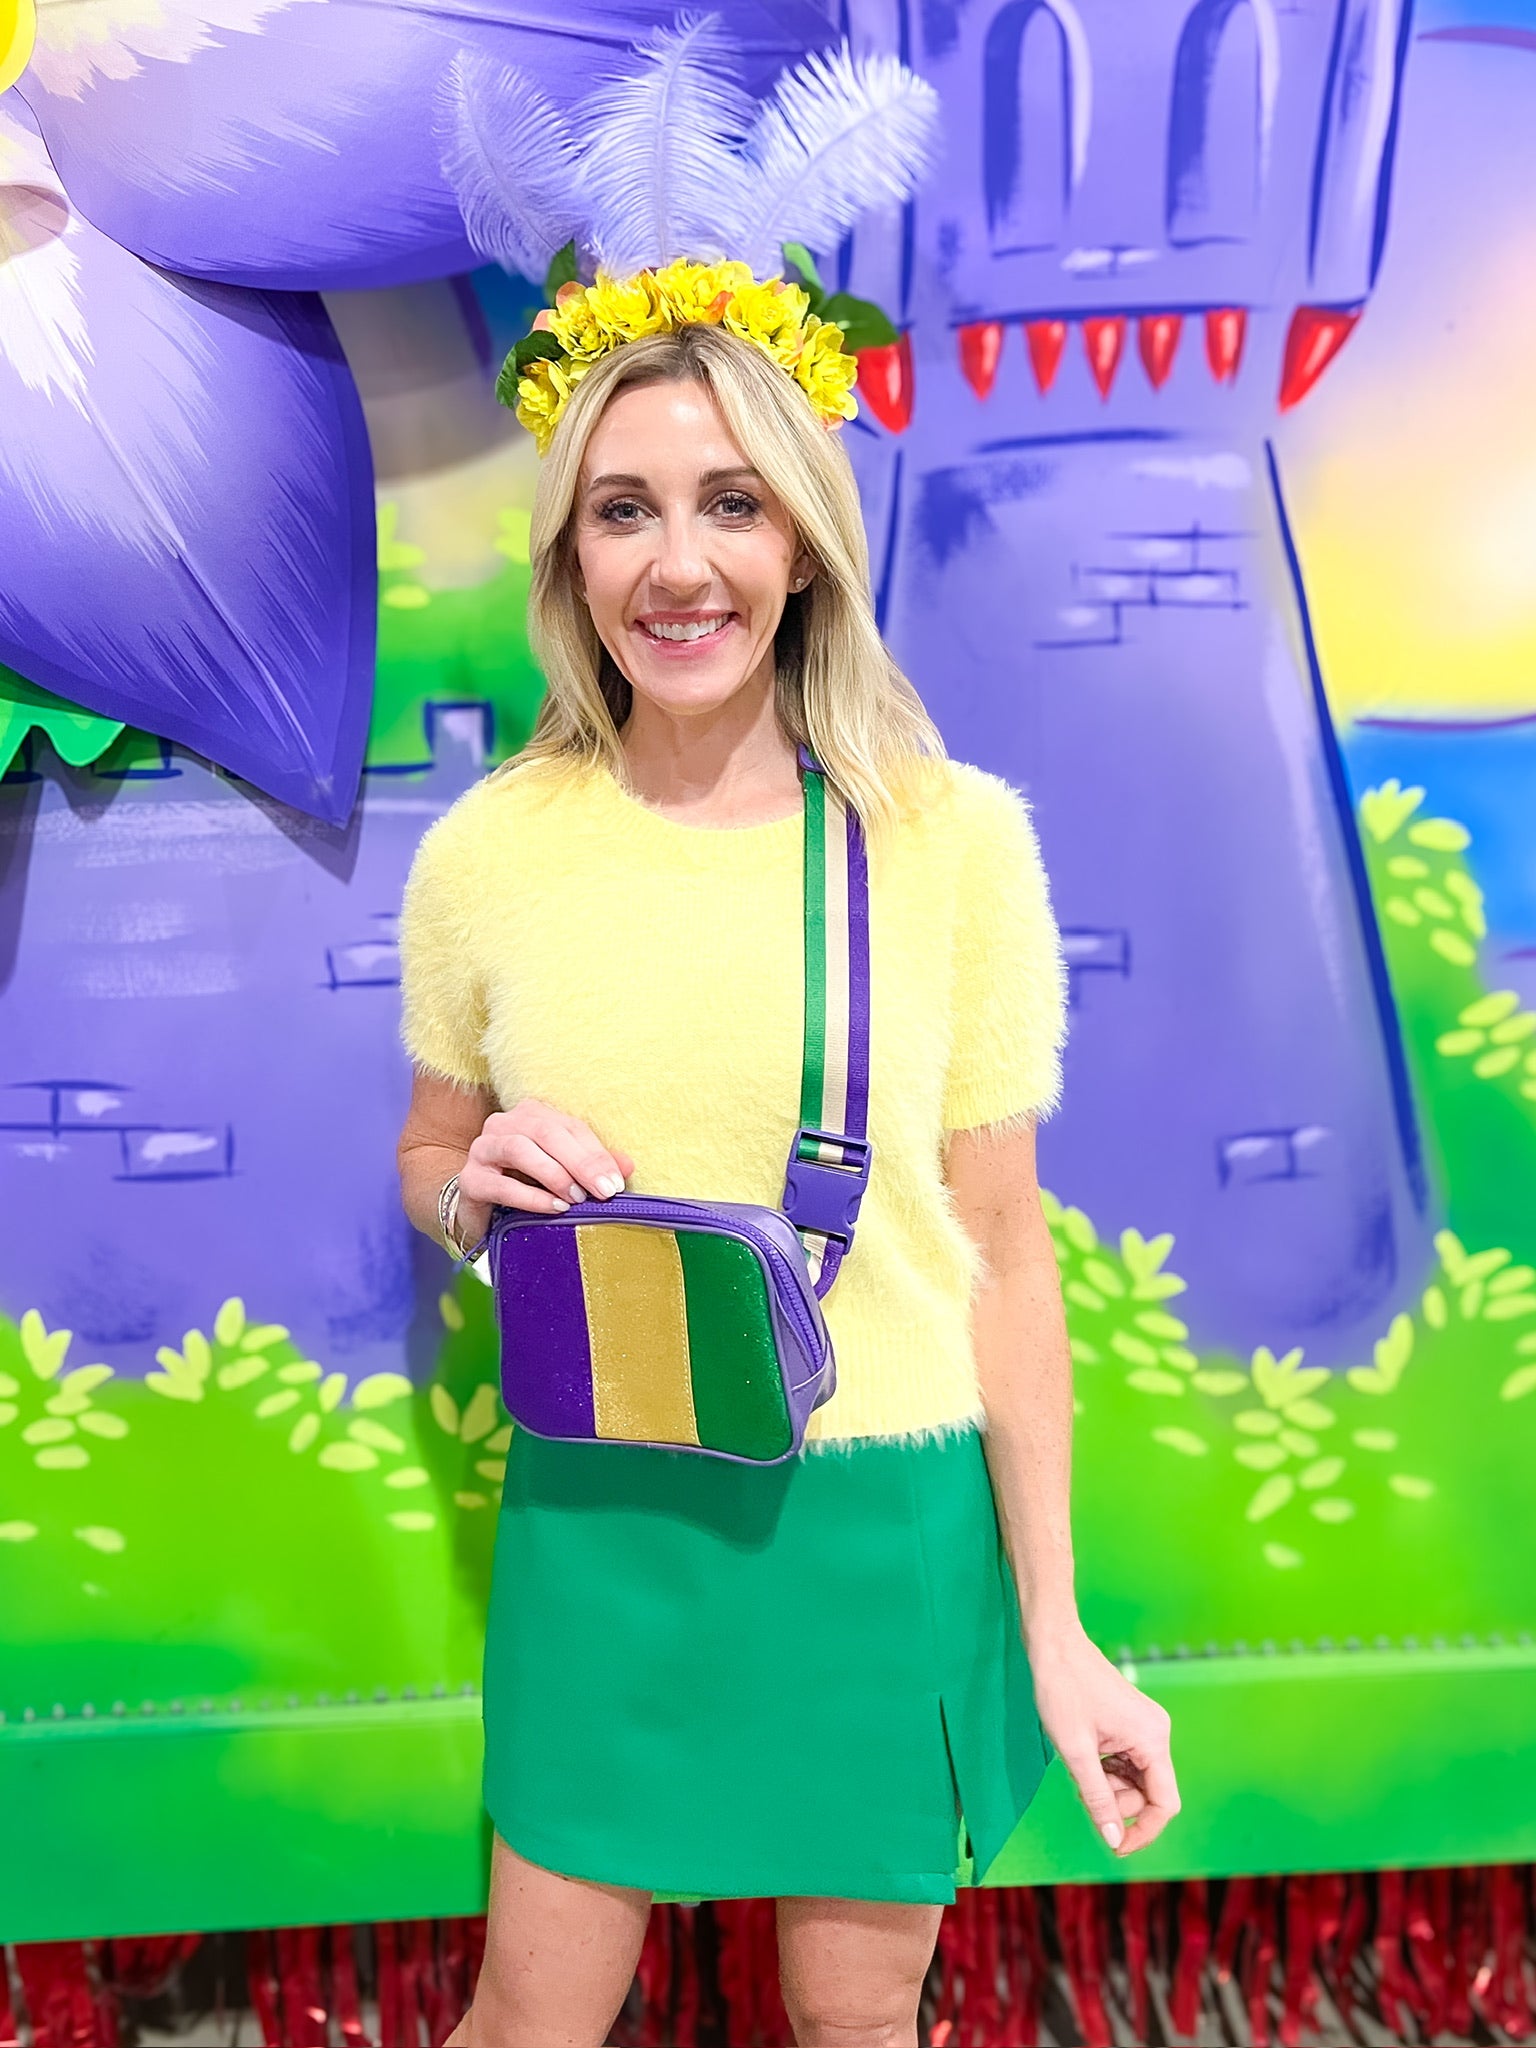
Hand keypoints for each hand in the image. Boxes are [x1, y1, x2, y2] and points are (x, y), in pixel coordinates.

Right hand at [457, 1098, 635, 1236]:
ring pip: (519, 1148)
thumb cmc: (529, 1186)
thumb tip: (627, 1166)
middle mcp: (505, 1124)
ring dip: (553, 1174)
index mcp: (533, 1115)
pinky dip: (531, 1196)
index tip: (616, 1182)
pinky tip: (553, 1207)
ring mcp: (484, 1149)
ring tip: (575, 1198)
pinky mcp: (471, 1179)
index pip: (570, 1126)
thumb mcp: (565, 1175)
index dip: (596, 1154)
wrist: (482, 1212)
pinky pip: (501, 1183)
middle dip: (580, 1162)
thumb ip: (593, 1166)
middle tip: (603, 1191)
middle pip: (546, 1132)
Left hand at [1027, 1622, 1179, 1855]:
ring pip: (1135, 1779)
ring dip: (1108, 1786)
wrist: (1053, 1644)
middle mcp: (1156, 1733)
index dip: (1143, 1831)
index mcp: (1153, 1740)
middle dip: (1117, 1802)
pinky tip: (1084, 1756)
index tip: (1115, 1846)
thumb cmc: (1062, 1690)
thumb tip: (1114, 1841)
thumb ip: (1098, 1799)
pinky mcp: (1131, 1723)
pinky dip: (1106, 1770)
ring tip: (1078, 1769)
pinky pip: (1126, 1762)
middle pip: (1148, 1792)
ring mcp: (1144, 1727)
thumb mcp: (1076, 1752)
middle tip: (1082, 1792)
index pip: (1165, 1804)